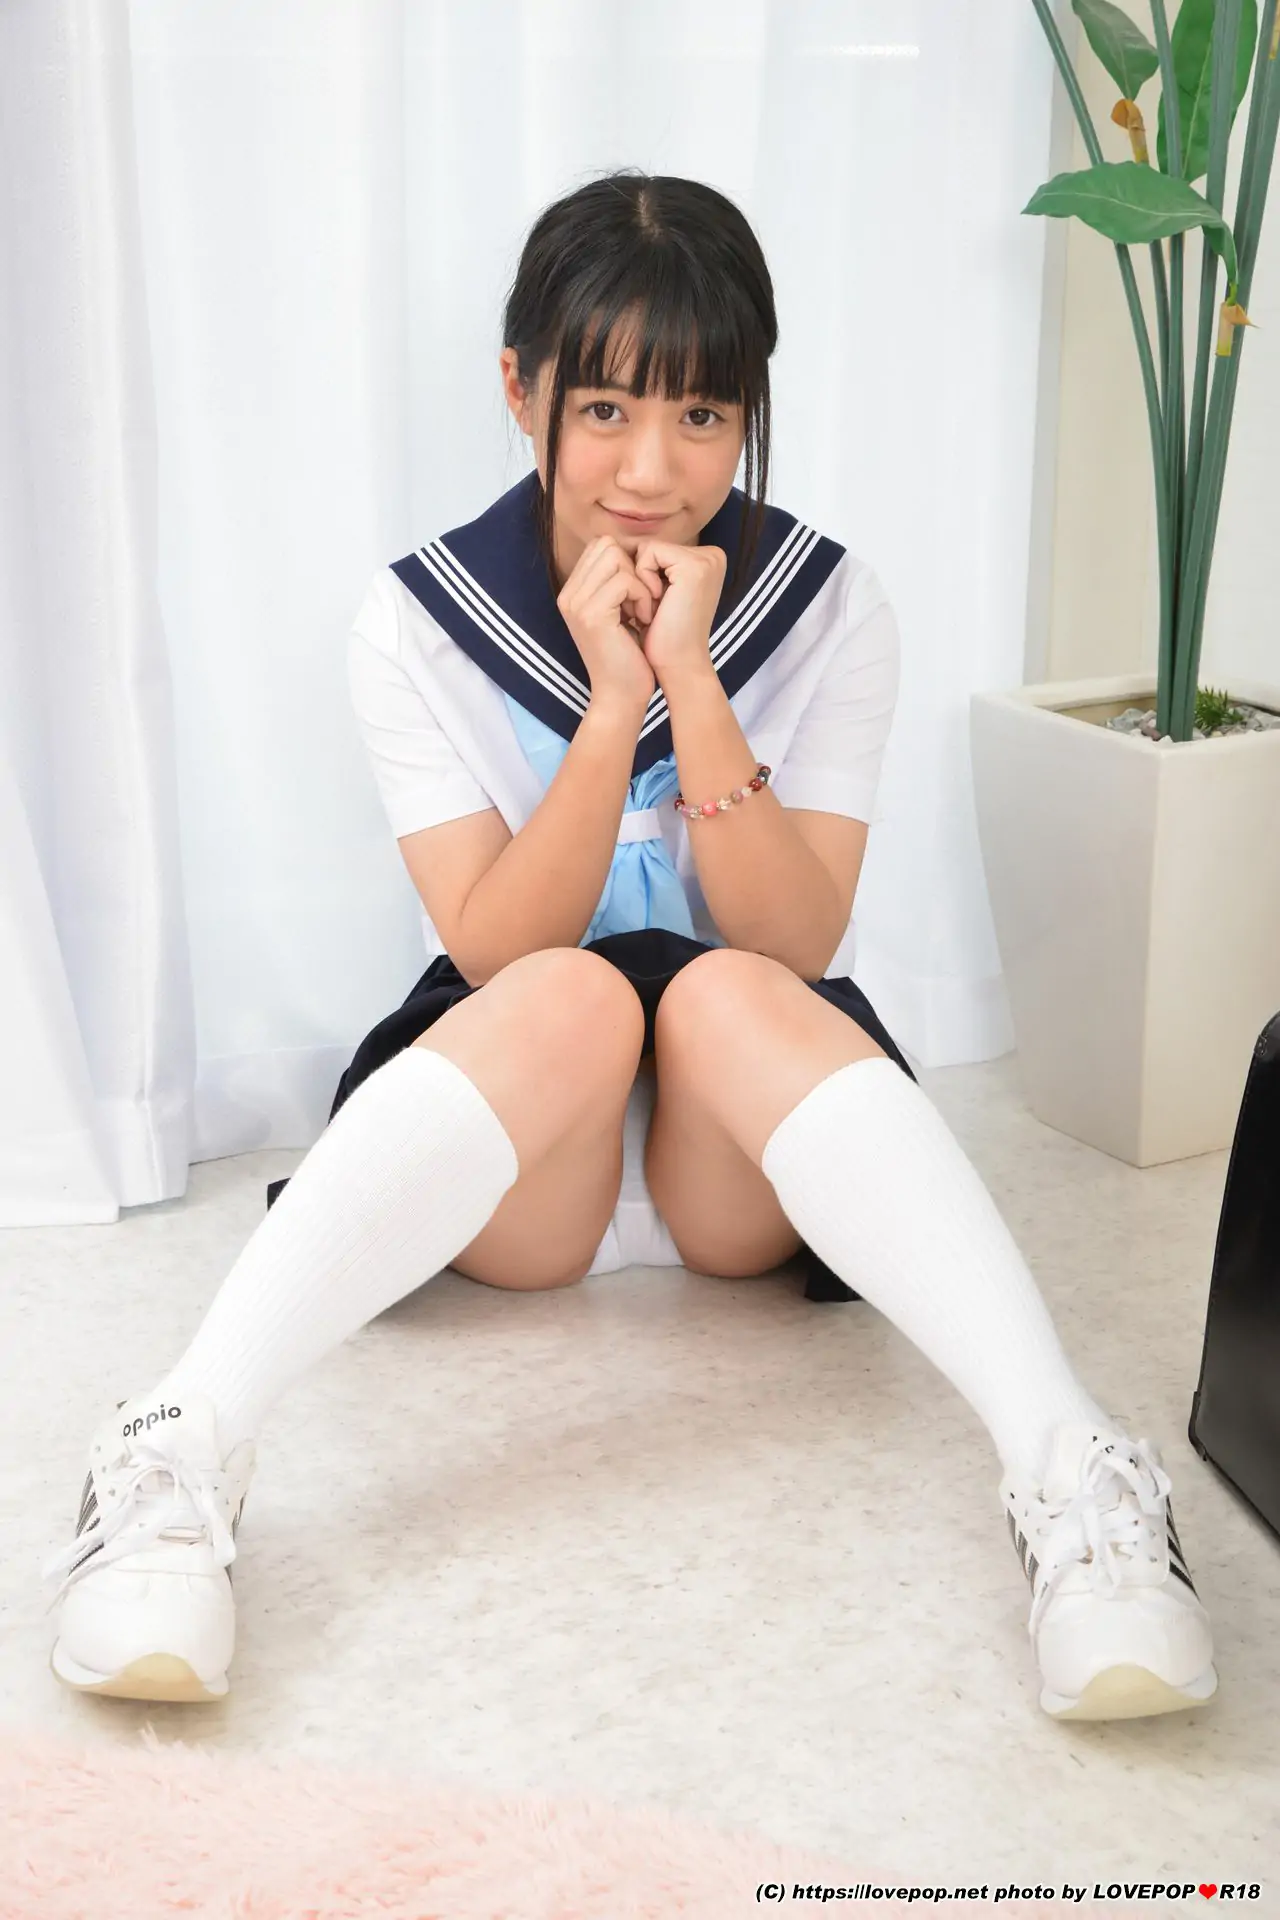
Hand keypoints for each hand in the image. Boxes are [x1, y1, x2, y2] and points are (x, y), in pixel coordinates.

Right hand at [555, 535, 659, 715]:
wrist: (621, 697)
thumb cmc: (629, 657)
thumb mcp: (620, 612)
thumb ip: (617, 582)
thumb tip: (636, 549)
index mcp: (572, 593)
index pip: (601, 545)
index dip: (627, 563)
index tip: (637, 596)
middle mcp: (568, 595)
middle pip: (607, 545)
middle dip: (633, 569)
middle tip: (640, 604)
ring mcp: (576, 604)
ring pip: (616, 558)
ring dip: (639, 583)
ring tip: (641, 613)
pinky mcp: (591, 615)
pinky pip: (625, 581)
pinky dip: (643, 598)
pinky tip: (643, 621)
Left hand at [628, 538, 724, 687]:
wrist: (677, 667)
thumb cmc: (663, 637)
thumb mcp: (657, 592)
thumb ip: (650, 564)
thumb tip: (614, 541)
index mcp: (706, 560)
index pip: (655, 550)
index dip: (641, 578)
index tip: (651, 608)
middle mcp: (712, 556)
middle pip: (650, 547)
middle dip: (639, 579)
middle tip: (650, 612)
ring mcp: (707, 559)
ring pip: (646, 549)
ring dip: (639, 582)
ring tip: (653, 610)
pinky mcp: (695, 566)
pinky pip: (647, 554)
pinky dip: (642, 581)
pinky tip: (656, 607)